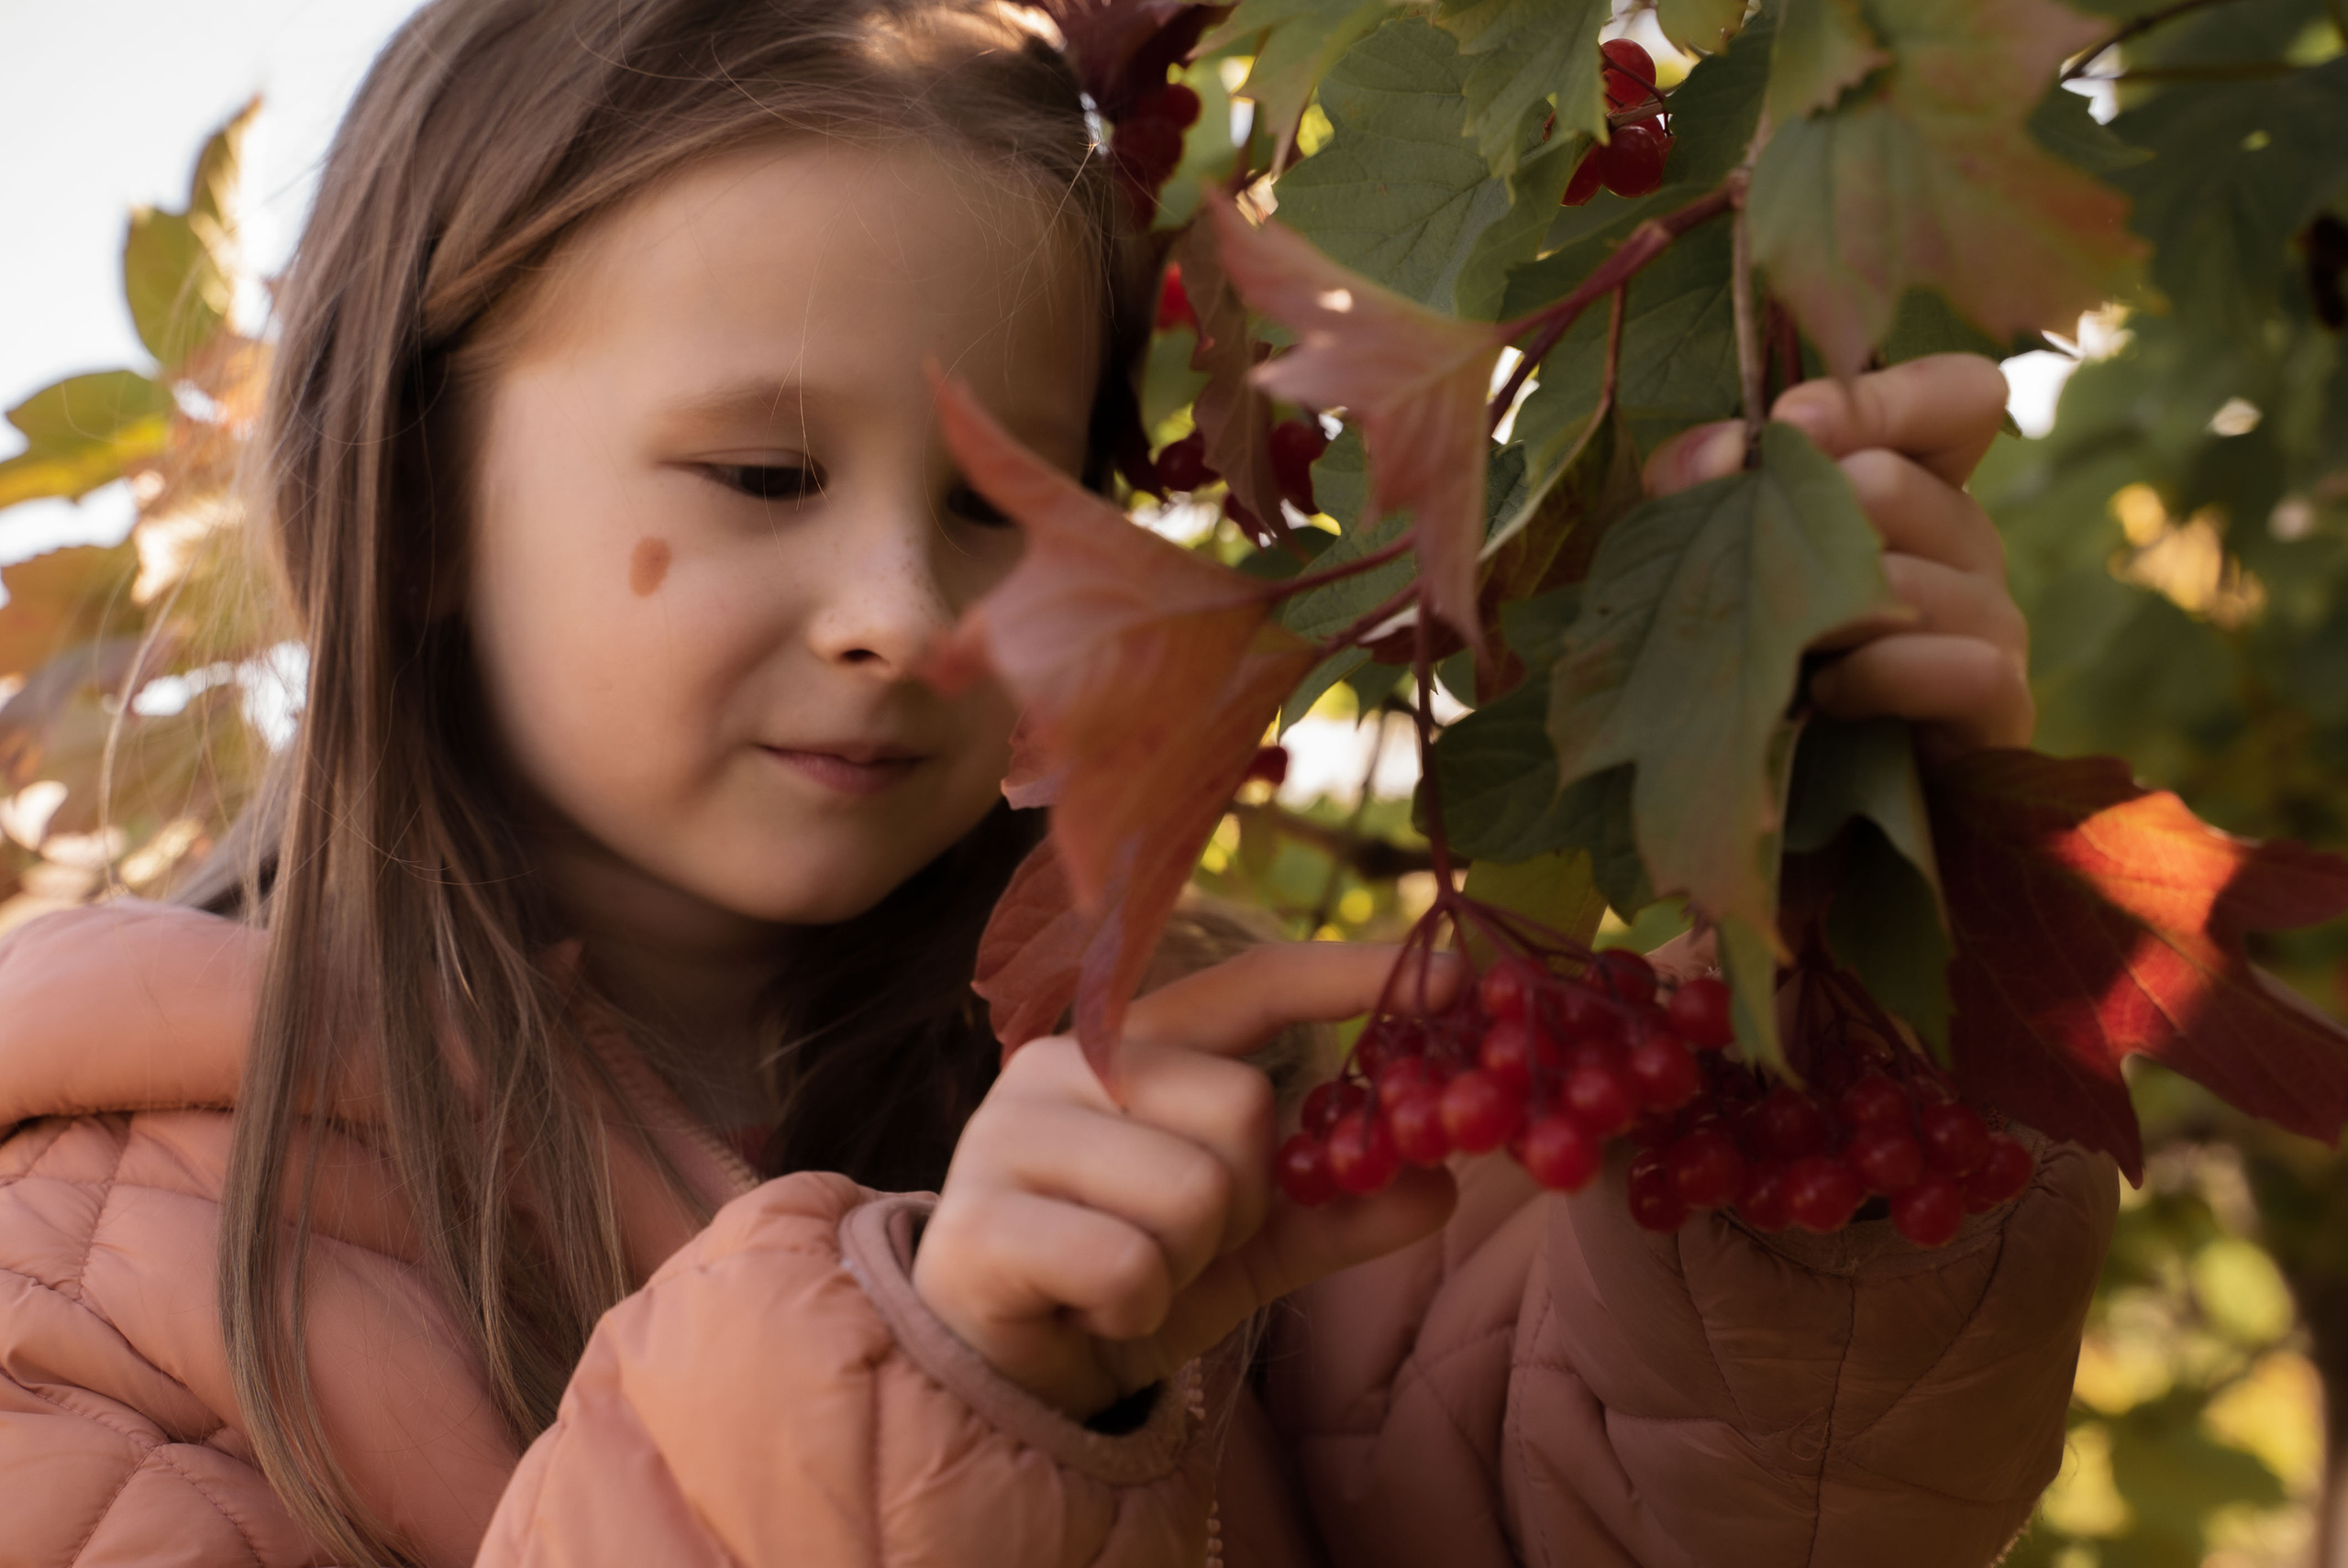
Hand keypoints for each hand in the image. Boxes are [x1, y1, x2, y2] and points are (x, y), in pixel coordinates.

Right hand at [913, 942, 1458, 1418]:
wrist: (1001, 1378)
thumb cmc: (1121, 1283)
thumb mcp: (1246, 1247)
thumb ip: (1335, 1213)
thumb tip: (1442, 1188)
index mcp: (1127, 1045)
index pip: (1253, 984)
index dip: (1352, 977)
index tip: (1458, 983)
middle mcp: (1059, 1066)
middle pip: (1241, 1108)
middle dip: (1242, 1206)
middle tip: (1183, 1243)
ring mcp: (1005, 1135)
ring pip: (1193, 1193)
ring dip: (1188, 1266)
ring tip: (1130, 1277)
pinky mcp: (976, 1222)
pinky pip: (1129, 1266)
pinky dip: (1136, 1310)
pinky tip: (1091, 1311)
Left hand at [1644, 354, 2030, 757]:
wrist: (1778, 810)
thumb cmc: (1744, 668)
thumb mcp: (1704, 562)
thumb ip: (1698, 487)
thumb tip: (1718, 446)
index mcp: (1914, 487)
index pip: (1959, 397)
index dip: (1879, 398)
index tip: (1790, 425)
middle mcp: (1966, 545)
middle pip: (1896, 482)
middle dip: (1798, 530)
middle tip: (1757, 587)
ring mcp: (1993, 624)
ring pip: (1907, 577)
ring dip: (1820, 616)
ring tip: (1785, 655)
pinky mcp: (1998, 709)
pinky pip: (1959, 664)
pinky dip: (1878, 678)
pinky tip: (1828, 697)